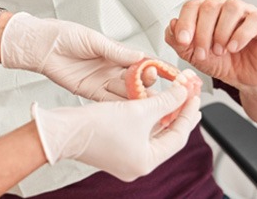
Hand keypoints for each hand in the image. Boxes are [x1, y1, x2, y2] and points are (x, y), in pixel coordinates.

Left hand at [0, 13, 144, 100]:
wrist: (41, 46)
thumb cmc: (64, 35)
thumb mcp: (93, 40)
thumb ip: (116, 51)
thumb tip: (140, 56)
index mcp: (115, 52)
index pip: (141, 61)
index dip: (155, 66)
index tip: (170, 72)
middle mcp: (111, 68)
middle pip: (136, 79)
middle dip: (146, 82)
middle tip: (151, 82)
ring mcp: (102, 81)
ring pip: (125, 92)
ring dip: (136, 96)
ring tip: (146, 99)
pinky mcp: (90, 92)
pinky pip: (108, 101)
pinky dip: (119, 105)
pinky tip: (130, 108)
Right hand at [32, 84, 200, 181]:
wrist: (62, 130)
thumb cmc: (96, 126)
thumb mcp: (138, 110)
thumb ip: (166, 101)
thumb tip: (185, 92)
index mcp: (147, 161)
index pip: (178, 136)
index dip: (188, 113)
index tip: (195, 96)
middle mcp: (137, 163)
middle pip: (167, 135)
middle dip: (178, 113)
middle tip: (189, 96)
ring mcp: (125, 157)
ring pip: (152, 132)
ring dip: (162, 113)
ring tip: (174, 96)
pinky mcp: (114, 148)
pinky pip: (138, 131)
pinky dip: (147, 117)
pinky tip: (151, 102)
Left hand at [164, 0, 256, 90]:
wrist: (246, 78)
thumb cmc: (221, 62)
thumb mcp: (194, 56)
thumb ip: (178, 42)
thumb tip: (171, 24)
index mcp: (206, 12)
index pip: (192, 5)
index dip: (185, 22)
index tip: (183, 41)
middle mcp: (225, 7)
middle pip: (210, 6)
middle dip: (202, 33)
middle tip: (203, 53)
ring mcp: (245, 12)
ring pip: (231, 8)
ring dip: (221, 32)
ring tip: (220, 51)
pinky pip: (253, 20)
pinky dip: (241, 35)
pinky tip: (234, 47)